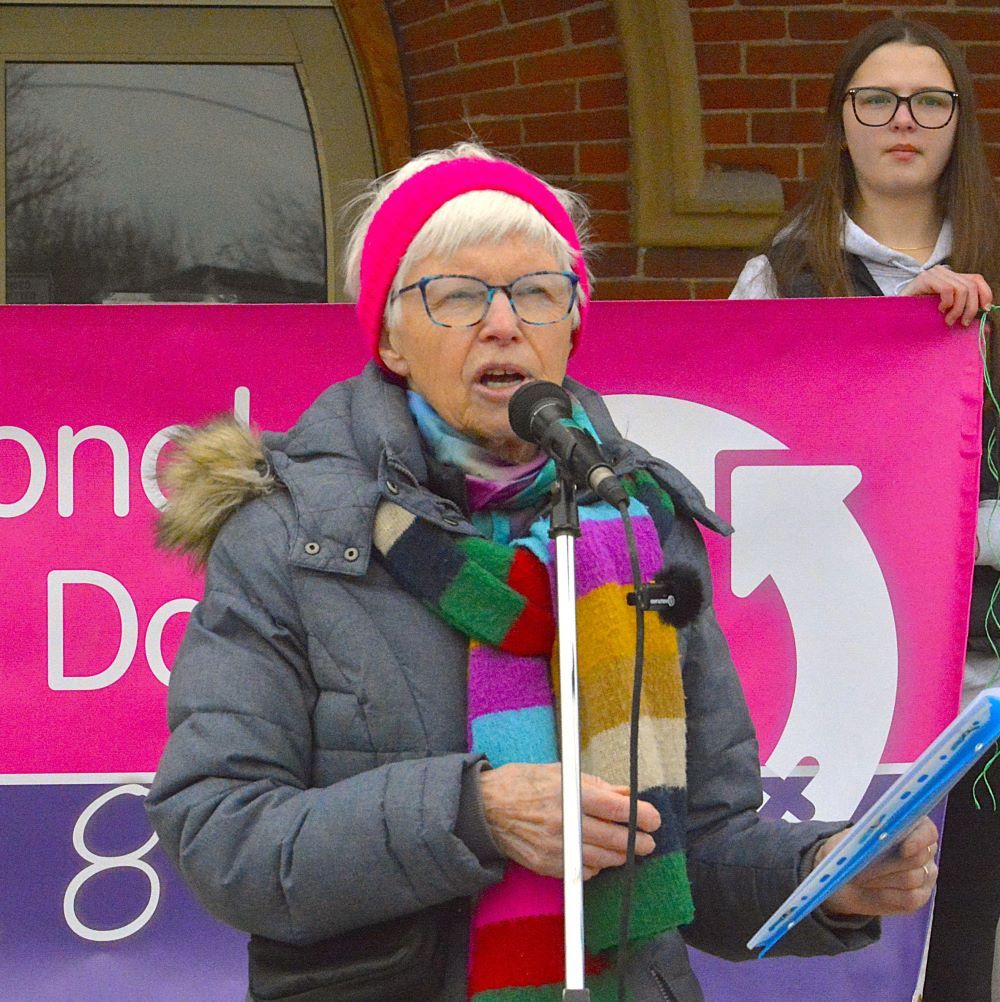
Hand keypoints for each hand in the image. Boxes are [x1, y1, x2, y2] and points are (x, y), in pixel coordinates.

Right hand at [479, 763, 660, 879]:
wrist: (485, 809)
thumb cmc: (523, 783)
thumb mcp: (560, 772)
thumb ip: (597, 785)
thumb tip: (625, 793)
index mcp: (569, 794)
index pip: (617, 808)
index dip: (642, 815)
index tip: (653, 818)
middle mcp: (565, 823)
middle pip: (615, 838)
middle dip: (638, 841)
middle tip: (648, 840)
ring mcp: (556, 848)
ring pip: (603, 859)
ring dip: (620, 855)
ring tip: (628, 848)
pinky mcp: (548, 866)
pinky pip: (583, 871)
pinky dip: (595, 865)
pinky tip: (598, 856)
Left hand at [817, 815, 937, 918]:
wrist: (846, 878)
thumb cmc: (851, 851)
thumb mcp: (852, 838)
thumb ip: (866, 834)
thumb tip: (872, 836)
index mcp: (912, 827)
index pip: (927, 831)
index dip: (918, 839)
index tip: (904, 849)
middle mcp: (924, 850)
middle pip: (917, 858)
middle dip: (886, 862)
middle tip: (861, 865)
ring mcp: (925, 874)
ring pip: (911, 878)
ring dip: (881, 878)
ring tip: (859, 876)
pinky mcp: (920, 896)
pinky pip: (910, 898)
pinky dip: (886, 894)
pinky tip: (870, 889)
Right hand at [900, 266, 992, 327]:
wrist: (894, 315)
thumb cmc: (918, 316)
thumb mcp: (945, 313)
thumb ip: (963, 312)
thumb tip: (987, 322)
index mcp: (951, 278)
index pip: (976, 279)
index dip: (985, 294)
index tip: (984, 309)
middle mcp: (944, 272)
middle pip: (971, 285)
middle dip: (971, 307)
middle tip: (963, 322)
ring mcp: (934, 274)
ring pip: (962, 289)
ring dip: (958, 309)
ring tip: (948, 320)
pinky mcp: (925, 279)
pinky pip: (948, 289)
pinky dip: (948, 303)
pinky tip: (939, 310)